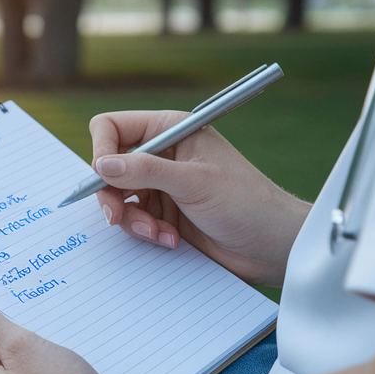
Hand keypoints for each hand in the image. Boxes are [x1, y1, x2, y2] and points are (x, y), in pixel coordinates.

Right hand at [90, 110, 310, 285]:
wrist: (273, 245)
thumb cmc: (246, 203)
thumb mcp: (194, 182)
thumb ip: (145, 171)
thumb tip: (101, 165)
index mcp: (172, 131)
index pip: (113, 128)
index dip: (102, 150)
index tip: (104, 178)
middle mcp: (162, 155)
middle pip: (109, 166)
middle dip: (112, 194)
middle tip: (116, 216)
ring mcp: (162, 186)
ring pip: (118, 197)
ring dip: (132, 219)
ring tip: (158, 232)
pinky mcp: (165, 214)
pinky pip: (134, 220)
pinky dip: (146, 232)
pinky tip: (170, 240)